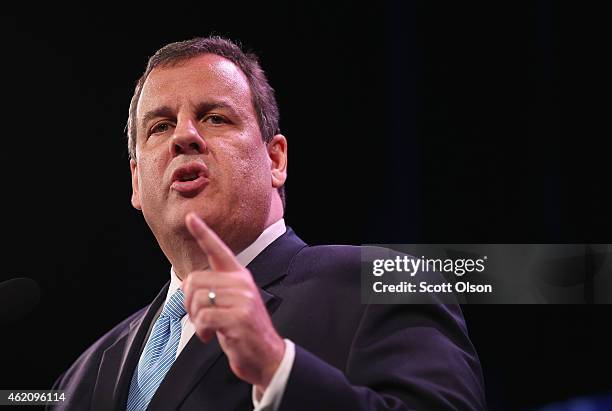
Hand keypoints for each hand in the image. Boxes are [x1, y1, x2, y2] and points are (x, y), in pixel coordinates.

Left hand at [182, 212, 284, 391]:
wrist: (266, 355)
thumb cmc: (242, 329)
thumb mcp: (229, 303)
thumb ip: (212, 289)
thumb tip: (186, 285)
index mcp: (239, 276)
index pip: (218, 250)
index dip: (203, 233)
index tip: (190, 217)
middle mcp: (242, 282)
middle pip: (194, 281)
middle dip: (188, 303)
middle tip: (199, 317)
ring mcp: (243, 299)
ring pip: (197, 299)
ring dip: (195, 319)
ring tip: (207, 327)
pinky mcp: (240, 317)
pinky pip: (204, 317)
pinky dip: (201, 330)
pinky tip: (211, 336)